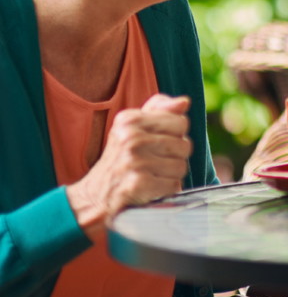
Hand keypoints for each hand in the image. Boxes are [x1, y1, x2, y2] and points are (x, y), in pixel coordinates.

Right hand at [66, 93, 192, 229]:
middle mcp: (131, 138)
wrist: (94, 195)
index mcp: (130, 119)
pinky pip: (174, 185)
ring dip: (171, 175)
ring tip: (151, 174)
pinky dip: (166, 190)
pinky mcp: (138, 184)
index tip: (157, 142)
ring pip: (181, 166)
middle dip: (175, 157)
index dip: (176, 135)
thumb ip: (159, 109)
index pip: (180, 122)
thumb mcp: (133, 126)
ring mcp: (134, 161)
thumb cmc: (121, 157)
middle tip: (154, 162)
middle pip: (184, 145)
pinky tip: (150, 188)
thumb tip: (184, 101)